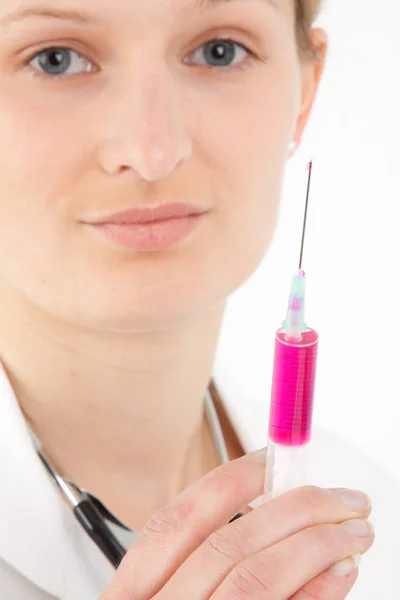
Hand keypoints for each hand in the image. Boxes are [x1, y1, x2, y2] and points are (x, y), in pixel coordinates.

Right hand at [100, 447, 373, 598]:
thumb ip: (204, 562)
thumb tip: (273, 509)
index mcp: (131, 596)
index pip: (179, 519)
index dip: (231, 481)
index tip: (274, 460)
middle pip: (229, 543)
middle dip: (295, 508)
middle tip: (341, 497)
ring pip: (256, 578)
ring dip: (316, 544)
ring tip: (354, 530)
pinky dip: (317, 591)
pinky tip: (341, 573)